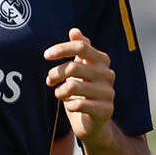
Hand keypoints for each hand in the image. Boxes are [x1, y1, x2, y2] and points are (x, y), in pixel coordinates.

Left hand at [45, 28, 117, 142]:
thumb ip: (80, 50)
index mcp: (102, 61)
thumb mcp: (80, 69)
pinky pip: (78, 104)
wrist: (93, 123)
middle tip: (49, 80)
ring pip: (73, 86)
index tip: (46, 55)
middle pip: (74, 66)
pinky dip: (69, 105)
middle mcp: (108, 75)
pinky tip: (71, 106)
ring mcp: (109, 93)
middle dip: (55, 74)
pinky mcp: (106, 110)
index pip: (82, 47)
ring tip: (59, 94)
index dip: (62, 48)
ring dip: (60, 91)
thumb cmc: (83, 92)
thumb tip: (75, 30)